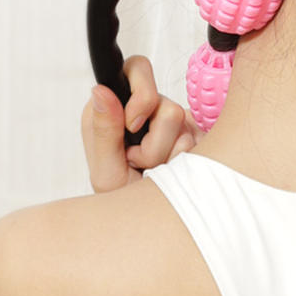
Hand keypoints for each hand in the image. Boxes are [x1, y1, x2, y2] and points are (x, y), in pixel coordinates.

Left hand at [81, 55, 201, 192]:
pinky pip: (196, 138)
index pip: (134, 69)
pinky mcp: (195, 134)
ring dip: (165, 155)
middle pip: (163, 99)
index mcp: (116, 109)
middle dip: (155, 134)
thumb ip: (104, 130)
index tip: (133, 125)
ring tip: (153, 172)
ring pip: (180, 121)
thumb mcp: (106, 172)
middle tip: (142, 158)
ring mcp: (172, 121)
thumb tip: (100, 89)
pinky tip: (171, 171)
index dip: (139, 94)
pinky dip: (181, 161)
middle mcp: (146, 110)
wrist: (152, 226)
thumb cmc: (122, 202)